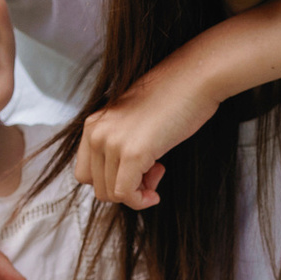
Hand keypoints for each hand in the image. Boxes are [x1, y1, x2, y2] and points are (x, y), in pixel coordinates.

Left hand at [75, 65, 215, 207]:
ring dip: (136, 193)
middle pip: (97, 187)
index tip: (136, 172)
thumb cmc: (172, 97)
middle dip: (125, 188)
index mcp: (93, 124)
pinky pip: (126, 195)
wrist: (195, 78)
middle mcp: (96, 132)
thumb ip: (119, 144)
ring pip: (111, 194)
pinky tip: (155, 193)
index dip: (110, 181)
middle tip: (151, 173)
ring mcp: (112, 142)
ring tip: (157, 172)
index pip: (85, 173)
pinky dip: (140, 201)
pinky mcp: (133, 153)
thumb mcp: (133, 121)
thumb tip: (121, 179)